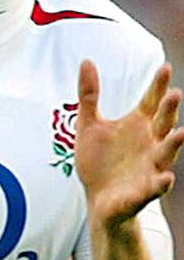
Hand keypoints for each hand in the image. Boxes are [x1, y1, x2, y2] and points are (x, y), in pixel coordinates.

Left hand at [75, 60, 183, 227]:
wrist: (97, 198)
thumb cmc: (98, 160)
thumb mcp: (89, 124)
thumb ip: (89, 94)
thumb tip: (86, 61)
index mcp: (138, 126)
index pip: (152, 102)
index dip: (158, 86)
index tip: (165, 67)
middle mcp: (150, 144)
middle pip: (163, 124)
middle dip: (170, 111)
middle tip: (175, 94)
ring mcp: (150, 167)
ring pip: (166, 154)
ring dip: (174, 144)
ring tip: (181, 133)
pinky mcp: (144, 191)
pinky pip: (156, 187)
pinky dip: (161, 183)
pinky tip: (166, 178)